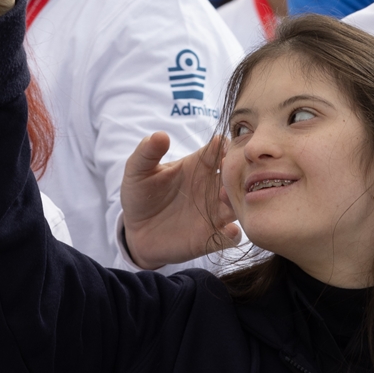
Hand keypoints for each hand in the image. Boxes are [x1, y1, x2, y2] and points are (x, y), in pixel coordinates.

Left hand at [119, 132, 240, 268]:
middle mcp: (211, 187)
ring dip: (238, 201)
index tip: (221, 148)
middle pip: (237, 175)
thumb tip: (160, 135)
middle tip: (228, 172)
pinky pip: (231, 236)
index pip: (221, 148)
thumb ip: (147, 152)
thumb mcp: (138, 171)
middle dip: (239, 172)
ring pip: (238, 204)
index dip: (226, 146)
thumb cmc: (140, 195)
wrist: (135, 231)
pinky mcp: (210, 237)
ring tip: (225, 198)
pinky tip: (227, 231)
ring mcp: (213, 212)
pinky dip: (234, 234)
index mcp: (199, 165)